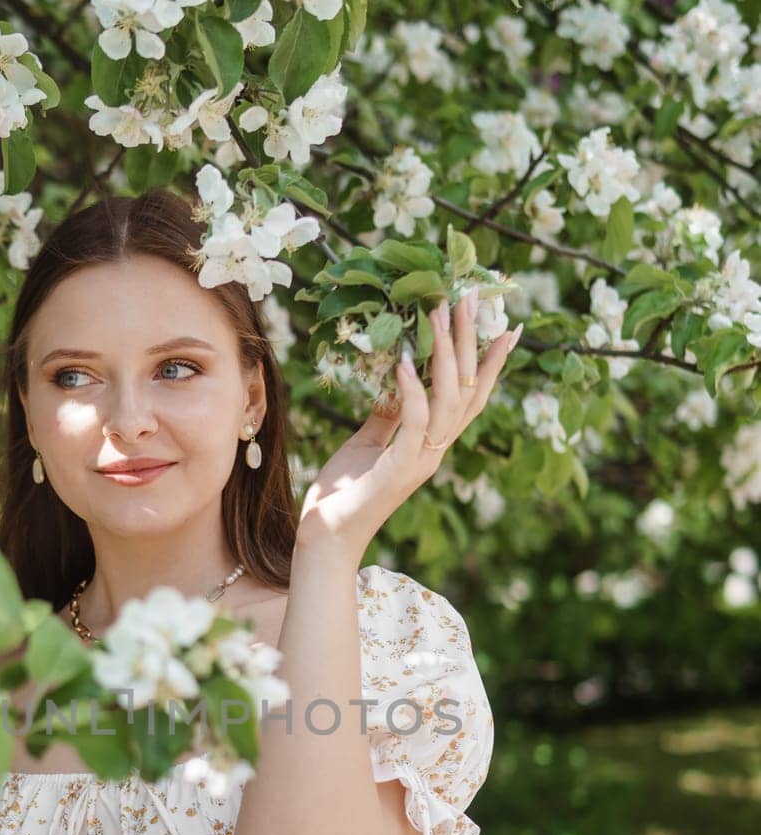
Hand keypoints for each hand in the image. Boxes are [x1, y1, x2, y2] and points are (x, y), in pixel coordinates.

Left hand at [294, 291, 520, 554]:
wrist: (327, 538)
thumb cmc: (345, 492)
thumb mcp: (367, 441)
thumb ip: (387, 414)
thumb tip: (396, 379)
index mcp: (432, 443)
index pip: (471, 396)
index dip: (491, 363)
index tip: (507, 326)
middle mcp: (436, 451)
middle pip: (468, 389)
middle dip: (472, 341)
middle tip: (473, 296)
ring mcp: (421, 461)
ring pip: (449, 401)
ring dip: (445, 355)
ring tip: (438, 313)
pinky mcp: (399, 470)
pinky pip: (415, 424)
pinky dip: (414, 392)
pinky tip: (406, 362)